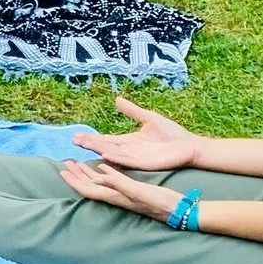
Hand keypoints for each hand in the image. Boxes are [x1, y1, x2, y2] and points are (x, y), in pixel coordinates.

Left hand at [58, 156, 180, 220]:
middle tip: (67, 162)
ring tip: (78, 163)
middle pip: (90, 186)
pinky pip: (112, 180)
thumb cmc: (159, 201)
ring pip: (100, 183)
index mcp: (114, 196)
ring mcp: (124, 194)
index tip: (62, 171)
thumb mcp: (138, 190)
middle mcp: (116, 196)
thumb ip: (118, 183)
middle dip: (77, 175)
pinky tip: (104, 167)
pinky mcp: (132, 190)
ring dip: (88, 173)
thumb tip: (98, 176)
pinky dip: (105, 172)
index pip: (88, 189)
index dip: (74, 181)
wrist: (177, 209)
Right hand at [74, 97, 199, 171]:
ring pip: (112, 153)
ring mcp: (135, 158)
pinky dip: (115, 158)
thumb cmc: (171, 134)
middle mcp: (128, 150)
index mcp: (129, 141)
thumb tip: (117, 99)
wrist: (188, 145)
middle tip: (73, 140)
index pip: (106, 139)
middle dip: (90, 143)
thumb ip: (132, 111)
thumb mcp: (148, 117)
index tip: (77, 135)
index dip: (92, 137)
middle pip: (105, 146)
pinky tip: (105, 154)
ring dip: (98, 150)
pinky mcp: (144, 164)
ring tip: (84, 145)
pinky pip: (127, 161)